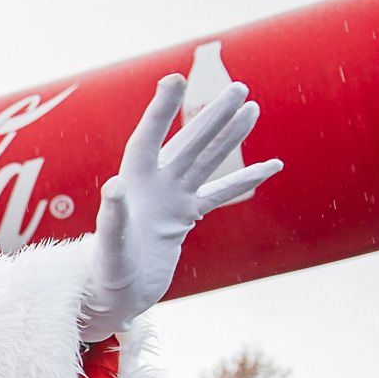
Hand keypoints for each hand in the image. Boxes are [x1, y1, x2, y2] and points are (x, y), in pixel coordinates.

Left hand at [78, 74, 282, 340]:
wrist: (112, 298)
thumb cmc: (104, 276)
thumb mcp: (109, 250)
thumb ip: (112, 220)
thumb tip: (114, 186)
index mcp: (132, 186)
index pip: (147, 139)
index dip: (160, 110)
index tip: (174, 79)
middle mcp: (152, 186)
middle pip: (186, 143)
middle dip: (211, 116)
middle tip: (239, 87)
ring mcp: (170, 200)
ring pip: (205, 160)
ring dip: (229, 137)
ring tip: (253, 108)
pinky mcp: (183, 218)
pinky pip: (219, 193)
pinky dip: (244, 180)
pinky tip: (273, 166)